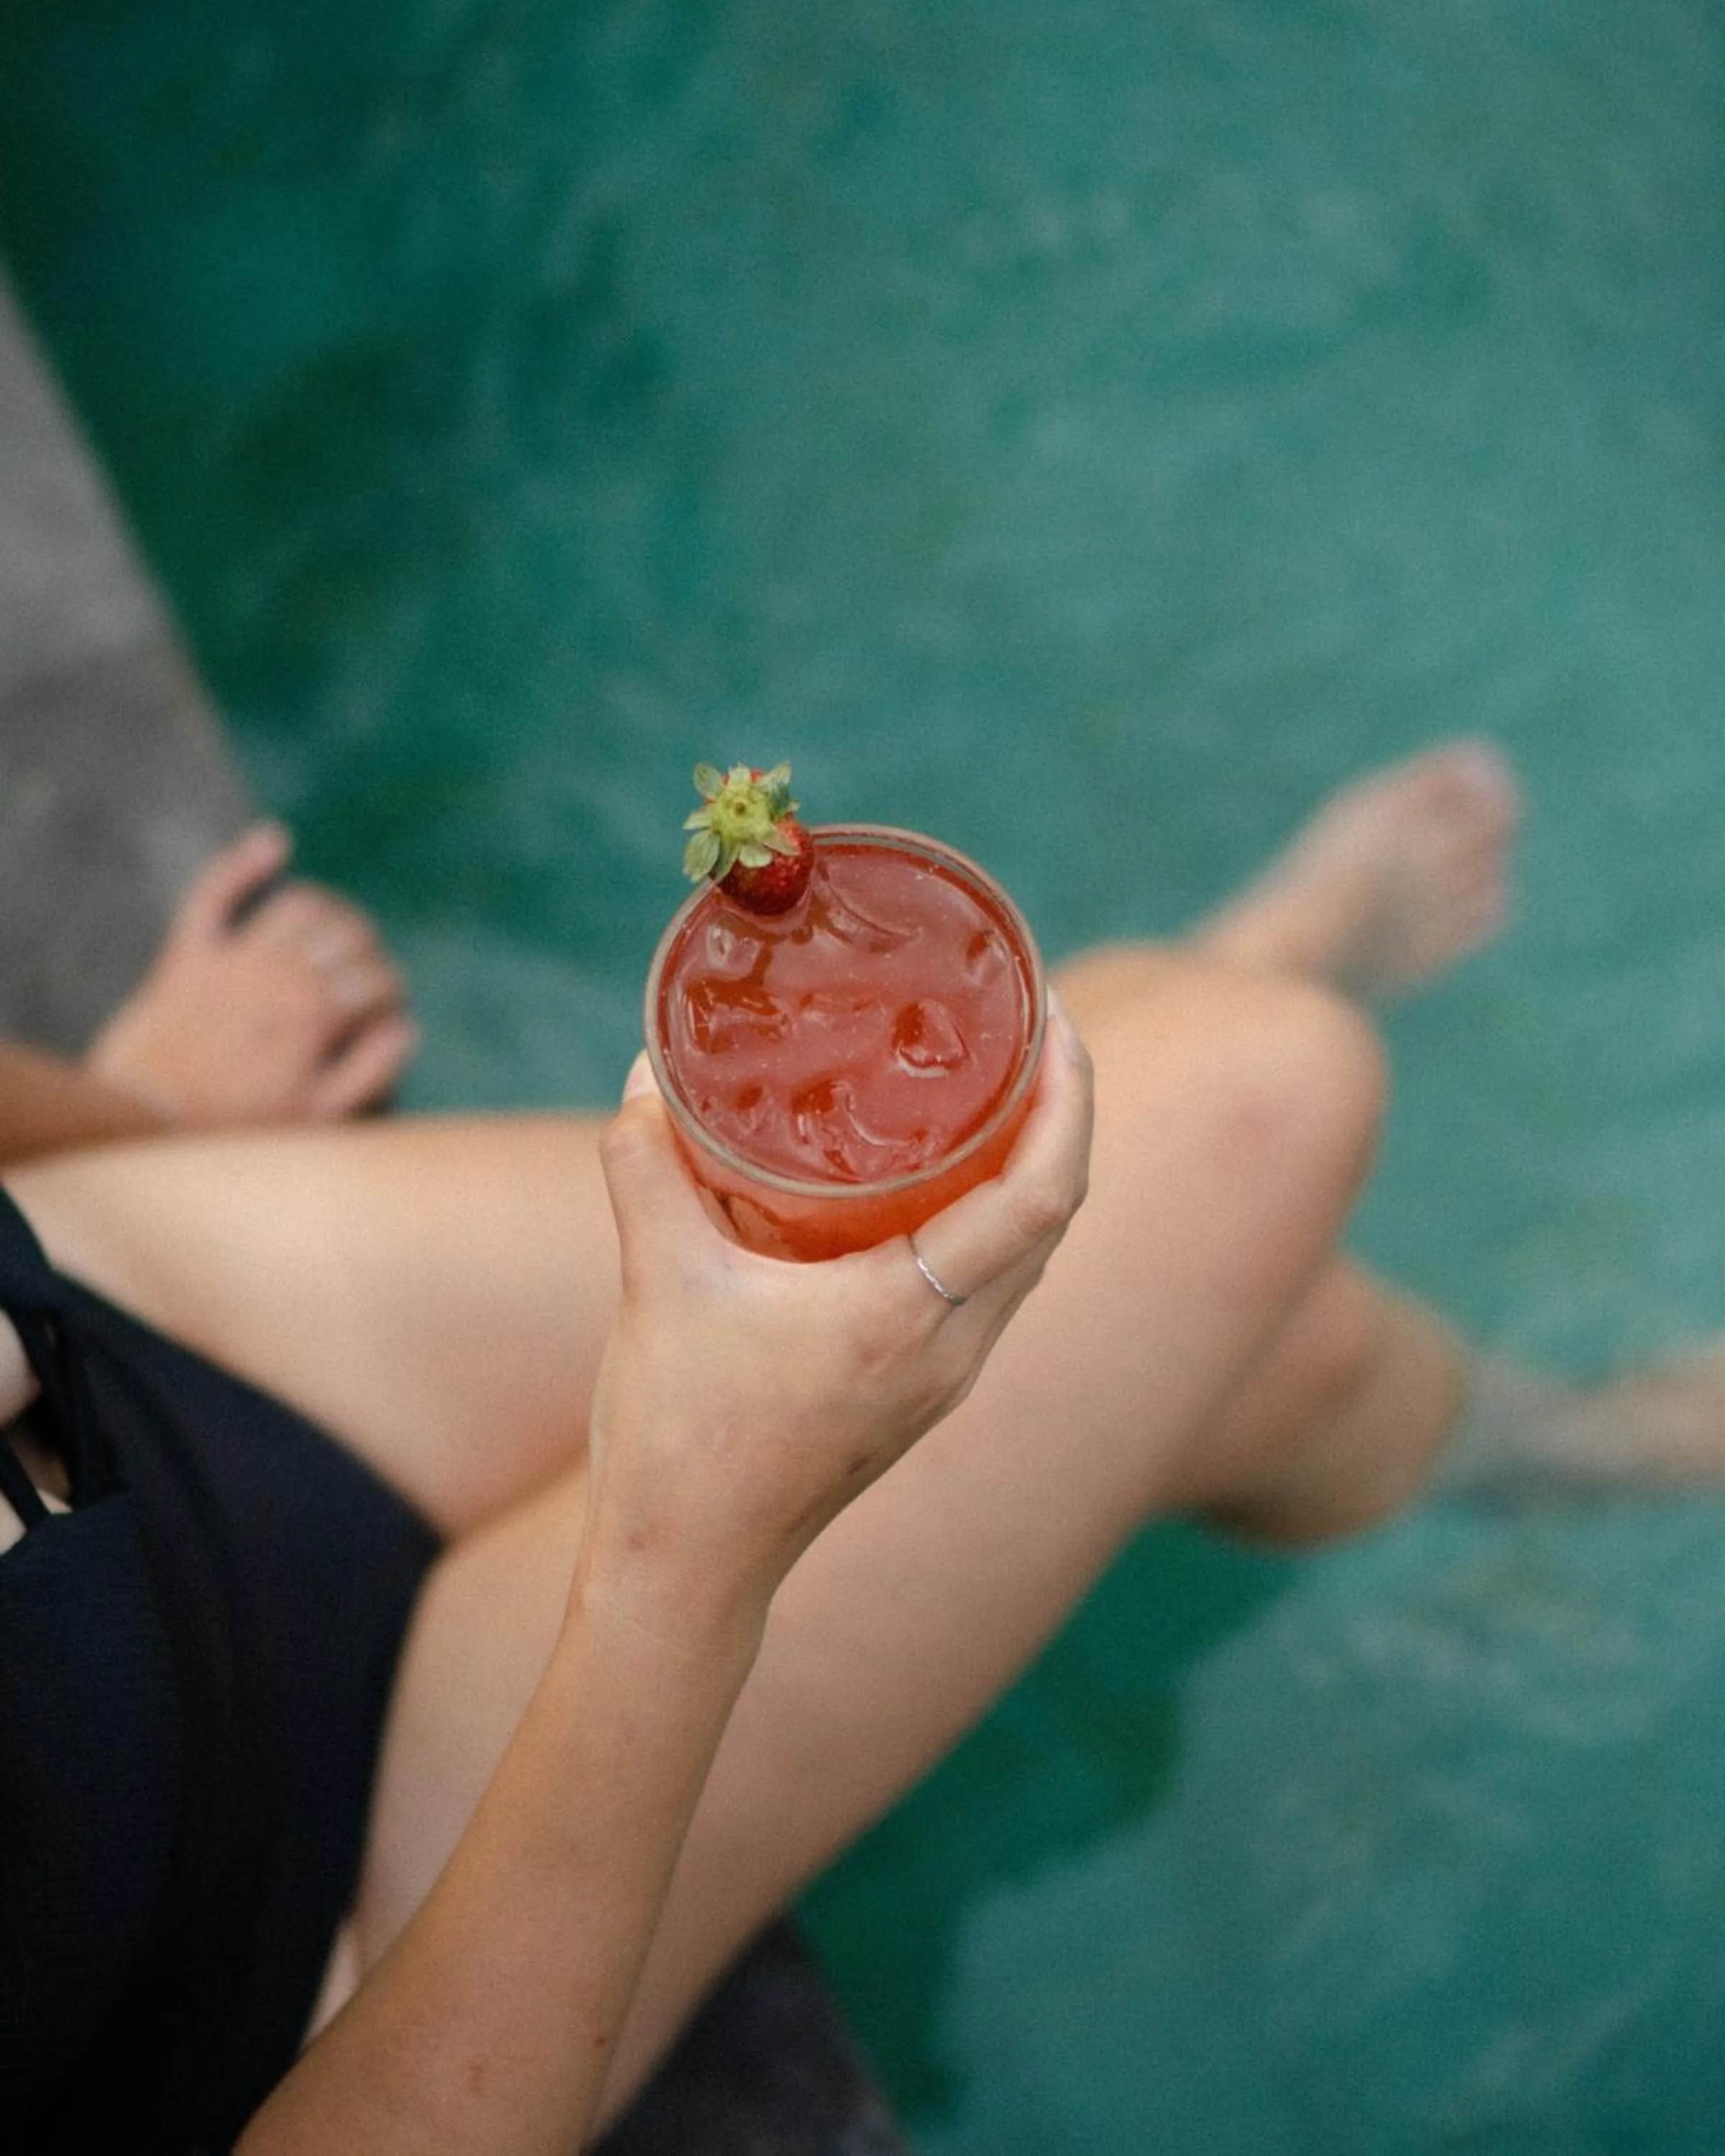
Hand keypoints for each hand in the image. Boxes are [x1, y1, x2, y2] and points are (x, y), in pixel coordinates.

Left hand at [85, 823, 418, 1127]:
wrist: (143, 1120)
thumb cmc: (235, 1127)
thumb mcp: (317, 1118)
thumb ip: (370, 1072)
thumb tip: (407, 1029)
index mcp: (314, 1016)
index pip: (379, 979)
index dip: (391, 994)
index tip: (385, 1013)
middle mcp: (279, 975)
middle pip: (348, 934)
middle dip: (367, 951)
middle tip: (362, 976)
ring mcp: (234, 959)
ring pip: (301, 905)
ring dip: (330, 910)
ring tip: (336, 929)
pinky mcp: (190, 953)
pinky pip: (216, 891)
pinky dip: (245, 860)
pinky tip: (275, 840)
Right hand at [578, 993, 1093, 1644]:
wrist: (685, 1571)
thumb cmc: (678, 1439)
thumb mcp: (654, 1285)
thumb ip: (647, 1168)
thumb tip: (646, 1074)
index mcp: (907, 1316)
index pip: (1041, 1196)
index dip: (1069, 1099)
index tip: (1056, 1016)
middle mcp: (951, 1350)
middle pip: (1055, 1215)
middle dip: (1061, 1113)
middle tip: (1031, 1027)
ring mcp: (943, 1378)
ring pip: (1027, 1254)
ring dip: (1033, 1166)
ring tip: (998, 1085)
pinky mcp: (919, 1394)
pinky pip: (989, 1285)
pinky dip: (990, 1216)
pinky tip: (939, 1181)